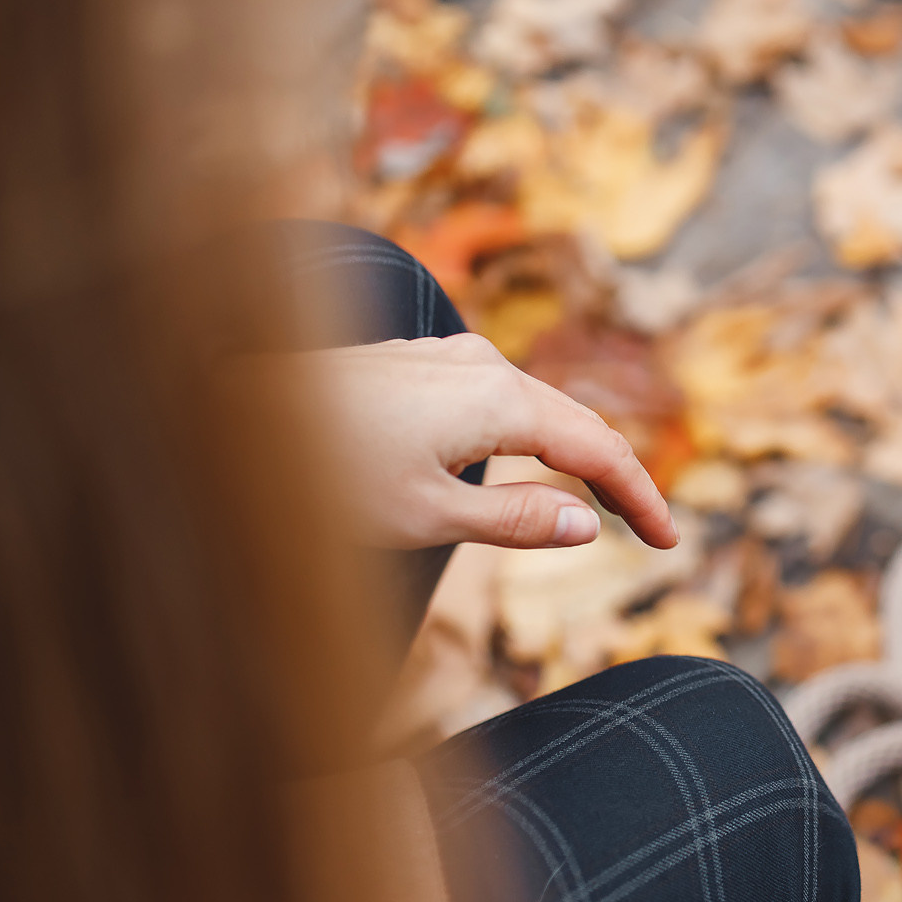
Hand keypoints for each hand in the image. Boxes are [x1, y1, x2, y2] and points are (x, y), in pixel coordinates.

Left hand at [287, 335, 678, 552]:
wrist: (231, 411)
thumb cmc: (321, 472)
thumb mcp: (425, 516)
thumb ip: (514, 520)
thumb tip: (587, 524)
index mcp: (499, 400)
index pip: (597, 450)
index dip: (640, 497)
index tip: (670, 543)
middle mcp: (483, 364)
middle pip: (576, 421)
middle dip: (617, 476)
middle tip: (652, 531)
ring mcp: (449, 358)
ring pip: (536, 407)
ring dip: (572, 453)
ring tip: (600, 502)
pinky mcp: (420, 365)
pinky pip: (499, 399)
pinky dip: (531, 436)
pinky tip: (527, 463)